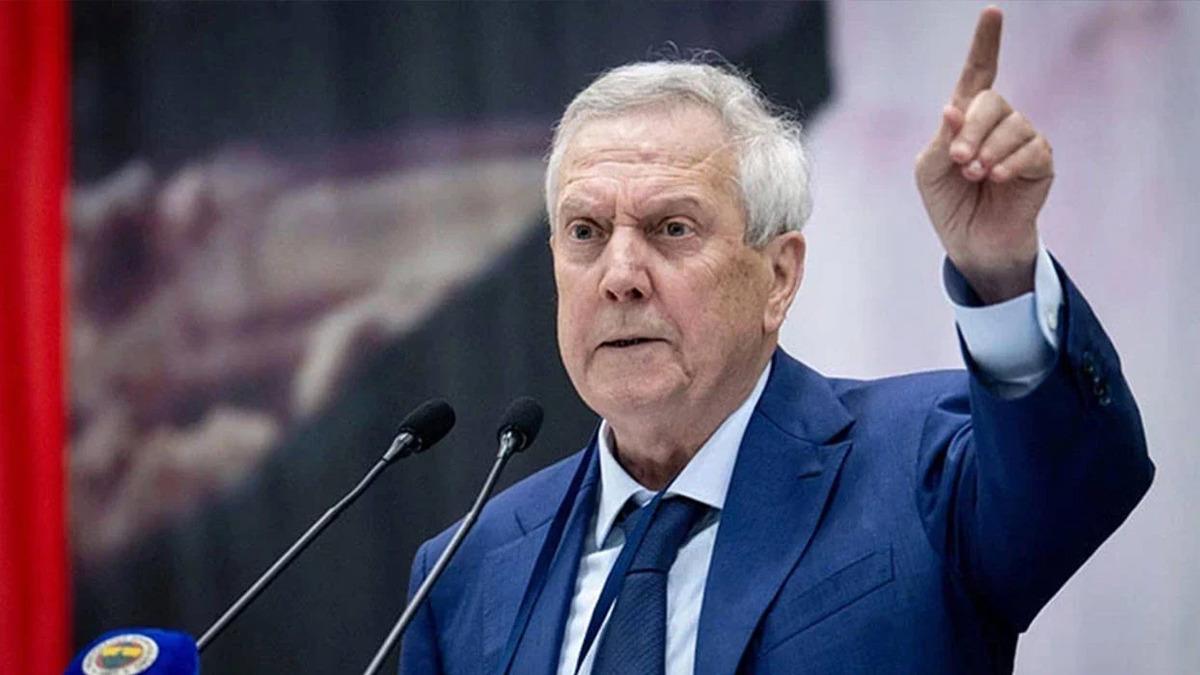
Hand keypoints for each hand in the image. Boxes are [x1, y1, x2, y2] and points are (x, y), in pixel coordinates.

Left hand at [915, 6, 1052, 303]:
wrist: (972, 243)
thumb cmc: (948, 203)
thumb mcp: (929, 172)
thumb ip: (940, 140)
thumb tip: (954, 108)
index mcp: (967, 118)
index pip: (979, 73)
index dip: (986, 43)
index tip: (993, 12)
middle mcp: (998, 122)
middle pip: (991, 102)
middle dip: (971, 130)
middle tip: (959, 161)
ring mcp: (1023, 140)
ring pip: (1013, 125)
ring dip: (988, 152)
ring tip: (975, 177)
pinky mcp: (1041, 162)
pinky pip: (1032, 149)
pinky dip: (1010, 163)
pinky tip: (997, 179)